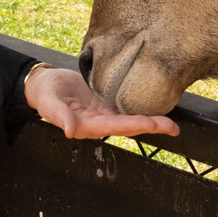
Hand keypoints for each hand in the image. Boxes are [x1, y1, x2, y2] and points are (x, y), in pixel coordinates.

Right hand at [24, 66, 179, 139]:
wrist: (44, 85)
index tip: (152, 124)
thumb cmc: (44, 94)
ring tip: (173, 125)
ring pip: (131, 120)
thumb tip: (69, 131)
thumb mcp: (48, 102)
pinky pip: (127, 109)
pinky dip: (143, 111)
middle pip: (128, 126)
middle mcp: (99, 123)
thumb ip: (58, 115)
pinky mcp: (106, 105)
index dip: (133, 125)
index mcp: (86, 125)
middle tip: (172, 128)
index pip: (113, 127)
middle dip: (151, 127)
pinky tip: (157, 109)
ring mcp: (104, 115)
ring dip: (152, 123)